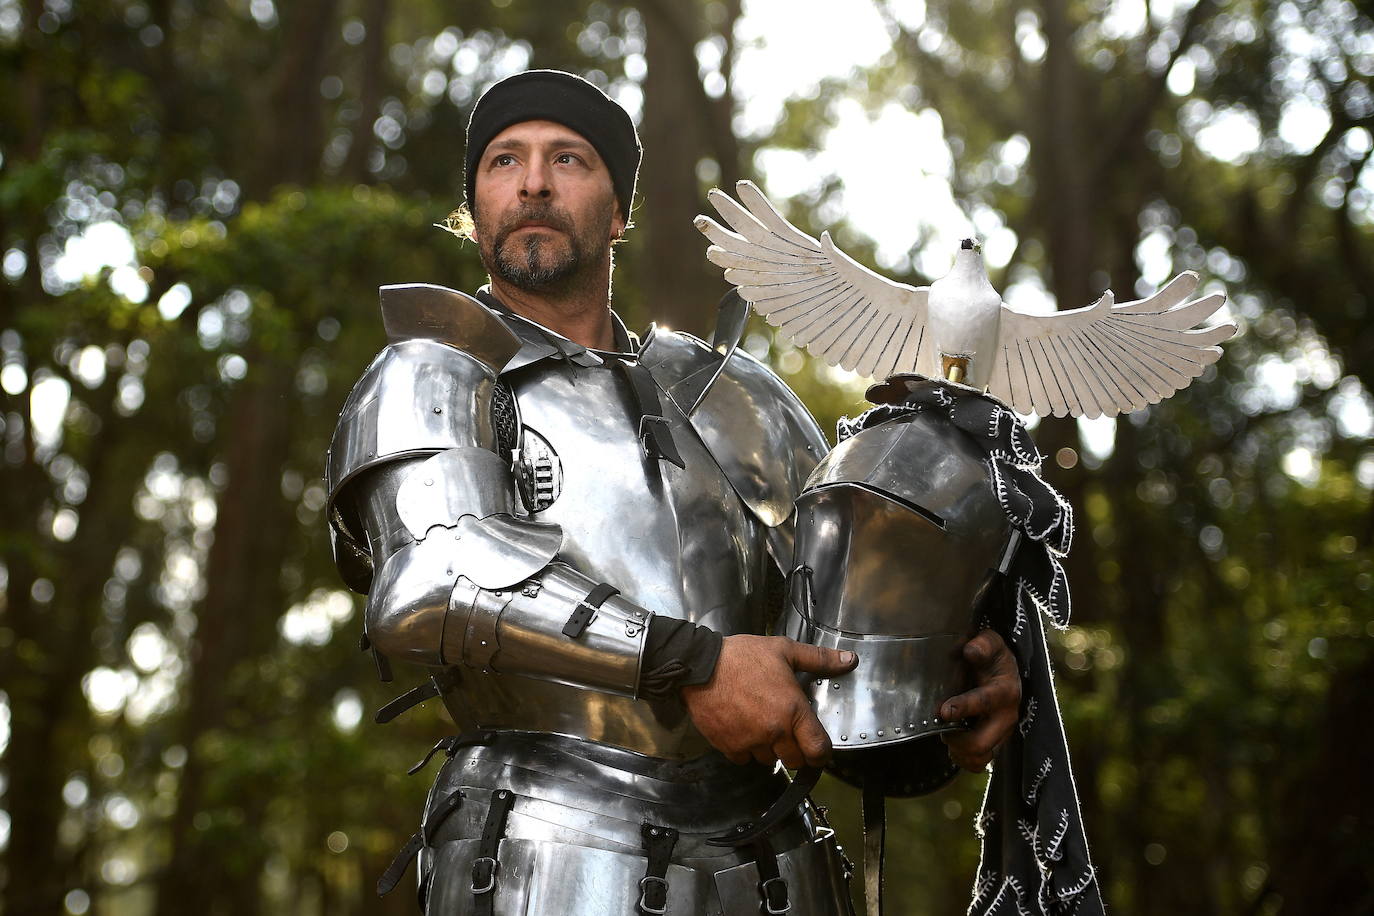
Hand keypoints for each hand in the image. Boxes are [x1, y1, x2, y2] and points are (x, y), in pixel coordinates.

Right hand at [680, 634, 857, 768]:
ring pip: (768, 760)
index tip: (818, 748)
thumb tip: (849, 660)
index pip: (818, 749)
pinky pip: (744, 758)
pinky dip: (745, 748)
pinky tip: (742, 727)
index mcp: (792, 710)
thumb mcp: (784, 650)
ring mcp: (750, 741)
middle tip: (787, 731)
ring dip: (769, 748)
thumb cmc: (742, 656)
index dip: (821, 753)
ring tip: (761, 724)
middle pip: (794, 760)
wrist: (700, 666)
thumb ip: (819, 659)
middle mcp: (774, 731)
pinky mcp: (729, 746)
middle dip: (794, 749)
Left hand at [939, 629, 1021, 770]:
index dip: (963, 708)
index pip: (984, 703)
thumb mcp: (991, 644)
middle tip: (941, 725)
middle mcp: (1006, 717)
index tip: (944, 711)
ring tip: (947, 734)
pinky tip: (954, 744)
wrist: (1006, 673)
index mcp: (1003, 691)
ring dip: (958, 751)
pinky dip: (963, 758)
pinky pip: (979, 764)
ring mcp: (1002, 734)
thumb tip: (970, 650)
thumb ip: (983, 645)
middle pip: (980, 743)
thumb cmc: (993, 658)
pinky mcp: (996, 745)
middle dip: (956, 739)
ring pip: (979, 758)